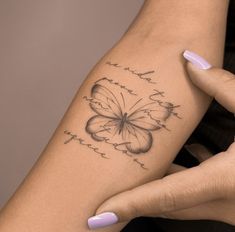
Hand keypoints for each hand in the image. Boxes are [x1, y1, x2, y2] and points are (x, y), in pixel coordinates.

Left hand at [87, 50, 234, 228]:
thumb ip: (223, 86)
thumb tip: (191, 62)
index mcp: (225, 181)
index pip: (164, 196)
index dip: (128, 205)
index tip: (97, 217)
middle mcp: (222, 203)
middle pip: (162, 204)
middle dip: (131, 203)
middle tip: (101, 202)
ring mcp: (226, 209)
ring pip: (175, 203)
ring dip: (150, 194)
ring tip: (126, 183)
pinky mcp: (229, 204)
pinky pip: (190, 197)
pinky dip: (173, 187)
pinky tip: (169, 171)